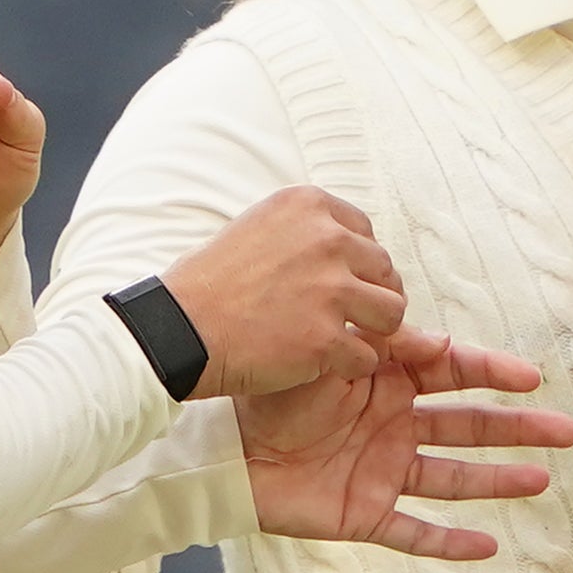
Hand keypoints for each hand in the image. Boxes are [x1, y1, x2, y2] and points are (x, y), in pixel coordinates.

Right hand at [161, 185, 419, 398]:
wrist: (179, 328)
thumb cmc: (211, 284)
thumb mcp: (257, 228)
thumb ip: (306, 232)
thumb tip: (351, 245)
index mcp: (309, 207)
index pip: (366, 233)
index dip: (358, 264)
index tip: (339, 283)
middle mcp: (326, 240)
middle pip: (385, 270)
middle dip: (370, 296)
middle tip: (345, 317)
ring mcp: (329, 289)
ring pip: (392, 312)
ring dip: (373, 331)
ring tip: (344, 341)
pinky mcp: (325, 337)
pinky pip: (368, 355)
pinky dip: (351, 365)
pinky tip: (325, 364)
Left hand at [235, 335, 572, 561]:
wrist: (216, 448)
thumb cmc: (267, 393)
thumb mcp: (327, 357)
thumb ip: (379, 349)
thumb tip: (440, 341)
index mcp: (388, 380)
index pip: (454, 372)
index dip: (494, 373)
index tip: (532, 377)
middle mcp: (395, 425)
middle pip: (469, 427)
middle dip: (518, 429)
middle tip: (567, 431)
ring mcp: (384, 472)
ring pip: (454, 478)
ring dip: (498, 481)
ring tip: (543, 481)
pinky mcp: (365, 514)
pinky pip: (414, 533)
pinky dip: (449, 543)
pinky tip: (489, 546)